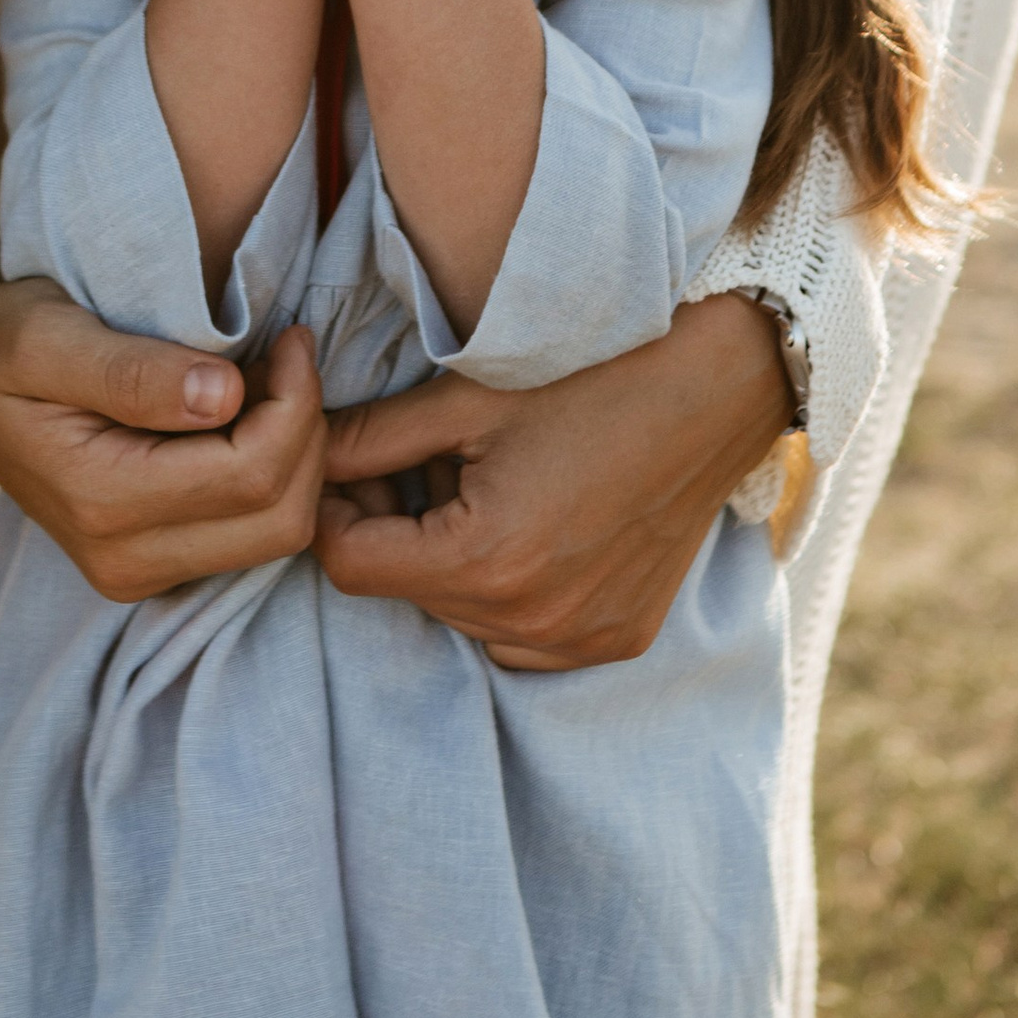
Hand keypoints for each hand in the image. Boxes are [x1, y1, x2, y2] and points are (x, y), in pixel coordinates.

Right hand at [0, 261, 325, 597]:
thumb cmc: (4, 345)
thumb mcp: (47, 335)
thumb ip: (131, 371)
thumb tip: (224, 395)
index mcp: (99, 503)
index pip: (252, 473)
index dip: (295, 402)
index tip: (290, 336)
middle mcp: (123, 562)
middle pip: (280, 517)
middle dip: (306, 431)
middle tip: (287, 355)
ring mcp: (141, 575)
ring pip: (281, 534)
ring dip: (297, 454)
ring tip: (269, 382)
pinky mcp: (159, 567)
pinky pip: (256, 535)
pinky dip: (277, 475)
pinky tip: (250, 418)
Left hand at [314, 293, 793, 667]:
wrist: (716, 390)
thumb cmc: (591, 376)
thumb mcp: (467, 397)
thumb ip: (370, 437)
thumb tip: (300, 451)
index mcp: (482, 559)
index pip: (349, 565)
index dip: (334, 510)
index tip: (354, 466)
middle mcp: (528, 620)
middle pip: (406, 591)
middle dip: (396, 529)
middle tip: (427, 462)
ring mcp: (577, 639)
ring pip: (461, 617)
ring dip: (451, 564)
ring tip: (490, 487)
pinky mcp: (615, 641)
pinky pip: (523, 636)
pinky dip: (510, 592)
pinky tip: (538, 523)